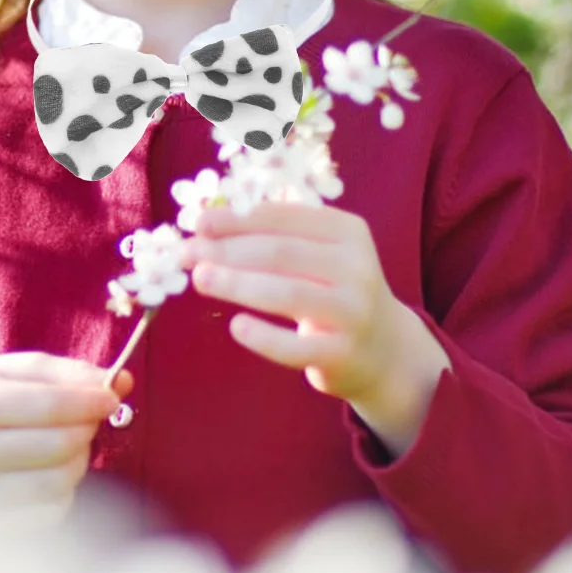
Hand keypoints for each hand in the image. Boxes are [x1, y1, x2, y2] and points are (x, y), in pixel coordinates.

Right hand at [0, 352, 134, 534]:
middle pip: (58, 446)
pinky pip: (52, 513)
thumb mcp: (11, 370)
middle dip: (85, 428)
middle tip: (87, 417)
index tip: (112, 395)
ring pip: (59, 483)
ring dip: (79, 459)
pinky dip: (65, 489)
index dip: (90, 401)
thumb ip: (67, 372)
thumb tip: (122, 382)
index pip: (48, 407)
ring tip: (69, 442)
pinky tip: (52, 470)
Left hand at [178, 200, 447, 455]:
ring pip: (288, 294)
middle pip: (281, 253)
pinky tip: (235, 326)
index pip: (284, 218)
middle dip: (227, 251)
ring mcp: (354, 312)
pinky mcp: (344, 354)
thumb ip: (275, 237)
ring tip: (200, 278)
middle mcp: (357, 268)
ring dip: (237, 284)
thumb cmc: (333, 290)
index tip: (198, 224)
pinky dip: (264, 337)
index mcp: (347, 232)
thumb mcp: (319, 254)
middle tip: (186, 254)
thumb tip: (206, 226)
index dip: (237, 219)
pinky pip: (297, 347)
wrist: (385, 350)